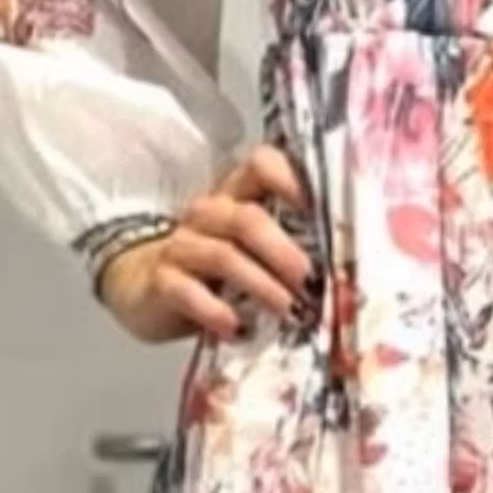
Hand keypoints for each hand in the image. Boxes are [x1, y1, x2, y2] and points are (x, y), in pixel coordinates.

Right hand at [97, 145, 320, 345]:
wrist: (143, 287)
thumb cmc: (213, 268)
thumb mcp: (251, 250)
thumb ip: (289, 248)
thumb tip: (349, 270)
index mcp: (237, 196)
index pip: (261, 165)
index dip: (291, 179)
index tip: (321, 209)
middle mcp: (209, 213)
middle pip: (248, 218)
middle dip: (284, 251)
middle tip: (311, 280)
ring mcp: (182, 245)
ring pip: (224, 256)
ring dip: (262, 285)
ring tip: (288, 309)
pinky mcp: (162, 281)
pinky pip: (188, 291)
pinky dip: (216, 311)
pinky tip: (236, 327)